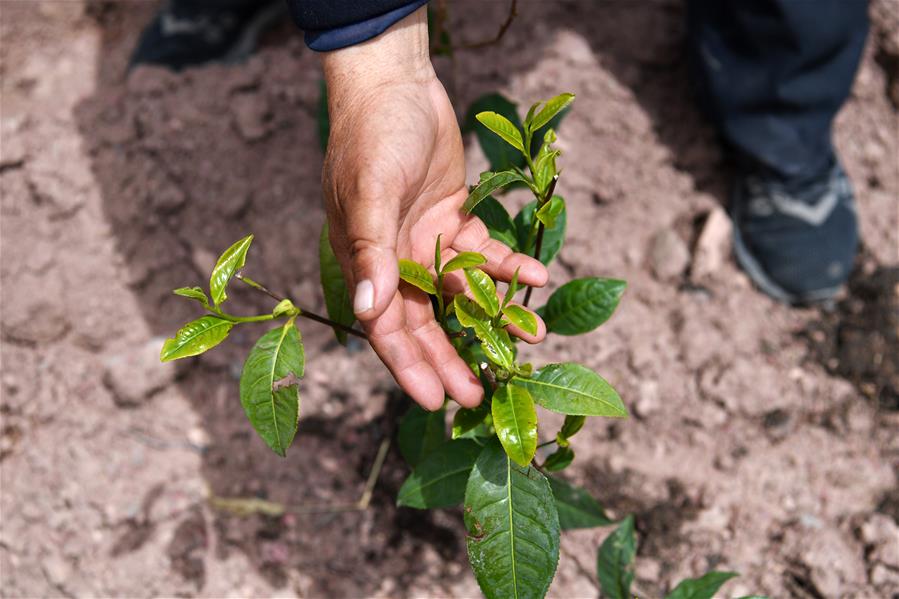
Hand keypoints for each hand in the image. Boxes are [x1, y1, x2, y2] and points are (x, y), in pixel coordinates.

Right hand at [320, 8, 547, 409]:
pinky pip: (483, 254)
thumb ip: (371, 252)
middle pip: (424, 322)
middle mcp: (394, 260)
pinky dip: (508, 265)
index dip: (410, 368)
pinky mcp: (453, 220)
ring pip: (460, 293)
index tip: (436, 403)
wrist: (397, 84)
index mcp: (364, 262)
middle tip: (480, 395)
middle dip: (451, 359)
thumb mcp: (370, 192)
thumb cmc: (373, 136)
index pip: (385, 328)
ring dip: (491, 315)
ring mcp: (424, 242)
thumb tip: (367, 311)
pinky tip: (538, 276)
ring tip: (531, 337)